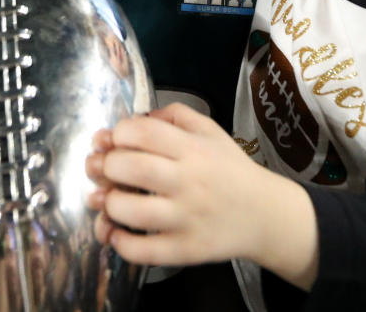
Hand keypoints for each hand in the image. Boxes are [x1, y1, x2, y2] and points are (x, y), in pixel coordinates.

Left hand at [85, 102, 281, 266]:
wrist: (265, 214)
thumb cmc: (230, 169)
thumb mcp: (209, 130)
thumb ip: (174, 115)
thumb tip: (134, 118)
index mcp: (193, 149)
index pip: (143, 132)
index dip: (117, 134)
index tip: (112, 141)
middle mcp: (189, 181)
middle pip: (131, 169)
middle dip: (105, 166)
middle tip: (101, 169)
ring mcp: (187, 219)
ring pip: (133, 211)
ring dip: (108, 204)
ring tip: (105, 200)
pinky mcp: (186, 250)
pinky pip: (144, 251)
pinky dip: (120, 243)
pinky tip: (114, 233)